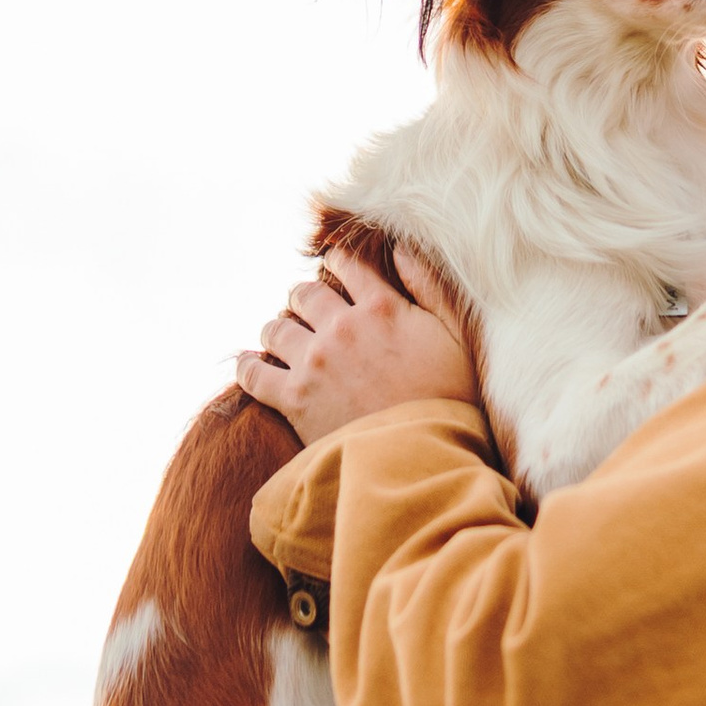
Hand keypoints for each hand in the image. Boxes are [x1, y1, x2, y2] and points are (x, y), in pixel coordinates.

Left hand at [237, 237, 481, 446]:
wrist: (425, 457)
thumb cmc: (453, 399)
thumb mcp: (458, 334)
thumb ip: (430, 285)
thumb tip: (400, 248)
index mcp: (382, 308)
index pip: (349, 267)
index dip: (338, 262)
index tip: (333, 266)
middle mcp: (342, 327)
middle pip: (305, 295)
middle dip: (304, 298)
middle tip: (305, 308)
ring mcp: (315, 363)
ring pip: (276, 328)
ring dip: (278, 328)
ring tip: (281, 336)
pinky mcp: (294, 399)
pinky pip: (254, 374)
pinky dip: (247, 366)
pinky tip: (247, 363)